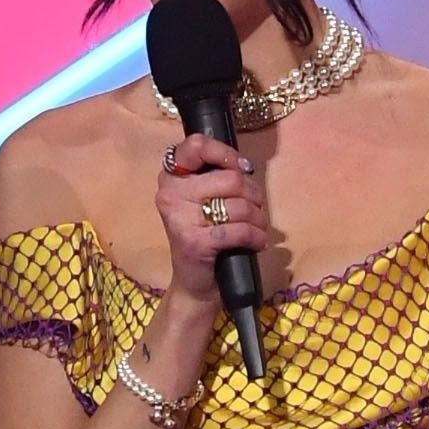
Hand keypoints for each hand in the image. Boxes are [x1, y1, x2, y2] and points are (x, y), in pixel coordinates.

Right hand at [156, 134, 268, 304]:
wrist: (195, 283)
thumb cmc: (205, 236)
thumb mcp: (204, 200)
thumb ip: (217, 177)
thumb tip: (245, 167)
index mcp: (171, 177)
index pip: (196, 145)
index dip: (226, 153)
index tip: (242, 168)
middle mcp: (170, 194)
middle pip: (230, 179)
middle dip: (253, 194)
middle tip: (254, 209)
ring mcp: (180, 218)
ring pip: (239, 205)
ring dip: (258, 218)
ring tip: (257, 228)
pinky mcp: (195, 242)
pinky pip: (239, 229)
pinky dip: (256, 236)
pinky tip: (257, 242)